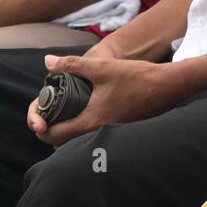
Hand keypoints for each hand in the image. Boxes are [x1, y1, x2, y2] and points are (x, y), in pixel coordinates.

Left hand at [28, 54, 200, 146]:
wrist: (168, 87)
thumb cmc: (137, 78)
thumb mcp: (101, 68)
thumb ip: (72, 65)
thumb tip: (48, 62)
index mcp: (91, 122)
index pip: (53, 136)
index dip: (40, 126)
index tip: (38, 115)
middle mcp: (99, 134)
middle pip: (63, 144)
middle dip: (50, 130)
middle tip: (47, 113)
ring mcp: (110, 134)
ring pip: (78, 141)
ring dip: (66, 130)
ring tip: (62, 111)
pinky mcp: (119, 130)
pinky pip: (92, 136)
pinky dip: (81, 128)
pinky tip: (84, 110)